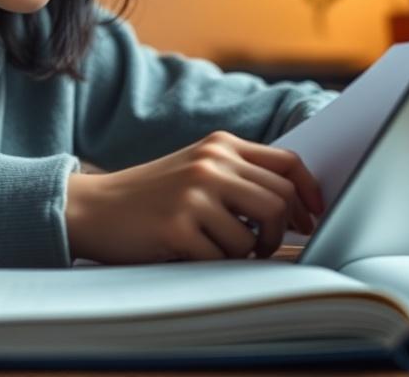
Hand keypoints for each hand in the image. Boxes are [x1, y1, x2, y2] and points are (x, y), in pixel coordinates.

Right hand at [65, 130, 323, 263]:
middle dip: (280, 232)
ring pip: (255, 235)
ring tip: (222, 249)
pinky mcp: (178, 226)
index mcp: (220, 145)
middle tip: (265, 245)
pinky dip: (214, 263)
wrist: (95, 207)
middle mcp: (210, 163)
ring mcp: (194, 194)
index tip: (314, 216)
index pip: (288, 163)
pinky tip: (192, 252)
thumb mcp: (197, 169)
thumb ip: (240, 175)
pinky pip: (222, 258)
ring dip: (246, 252)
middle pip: (280, 201)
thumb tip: (298, 205)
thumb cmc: (153, 195)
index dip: (310, 193)